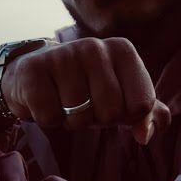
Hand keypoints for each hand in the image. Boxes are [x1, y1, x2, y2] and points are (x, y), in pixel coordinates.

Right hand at [0, 37, 170, 144]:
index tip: (111, 104)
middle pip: (111, 114)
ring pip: (79, 118)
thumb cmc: (86, 88)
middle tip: (84, 105)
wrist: (34, 73)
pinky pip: (49, 117)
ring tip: (63, 102)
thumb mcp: (122, 96)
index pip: (142, 105)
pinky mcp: (33, 70)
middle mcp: (95, 46)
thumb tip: (145, 134)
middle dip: (96, 120)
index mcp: (123, 50)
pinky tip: (45, 100)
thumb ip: (148, 113)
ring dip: (70, 121)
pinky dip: (47, 120)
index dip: (126, 116)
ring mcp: (63, 55)